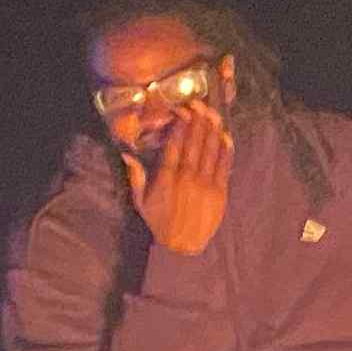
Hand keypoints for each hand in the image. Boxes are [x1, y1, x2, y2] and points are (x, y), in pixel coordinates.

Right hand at [124, 106, 234, 252]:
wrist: (182, 246)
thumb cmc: (160, 222)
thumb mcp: (141, 201)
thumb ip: (136, 177)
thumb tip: (126, 155)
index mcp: (167, 177)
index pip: (175, 144)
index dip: (180, 125)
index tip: (182, 111)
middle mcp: (187, 177)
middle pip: (194, 142)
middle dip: (197, 121)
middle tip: (199, 104)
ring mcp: (205, 183)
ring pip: (210, 150)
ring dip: (212, 130)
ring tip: (212, 114)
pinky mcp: (220, 192)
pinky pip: (224, 166)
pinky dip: (226, 150)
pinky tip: (225, 136)